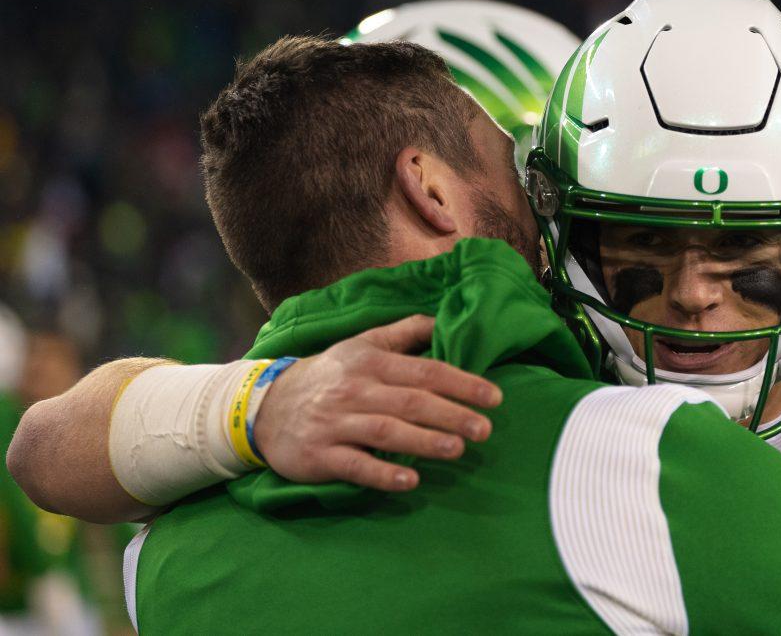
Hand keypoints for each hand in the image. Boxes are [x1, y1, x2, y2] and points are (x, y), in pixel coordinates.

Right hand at [252, 315, 500, 490]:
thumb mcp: (362, 344)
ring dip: (424, 440)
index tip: (494, 398)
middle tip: (485, 429)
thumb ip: (405, 332)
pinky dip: (383, 473)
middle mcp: (354, 389)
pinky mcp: (320, 455)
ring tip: (458, 449)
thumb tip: (445, 322)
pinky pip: (355, 465)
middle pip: (410, 401)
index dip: (462, 383)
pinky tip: (410, 480)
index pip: (424, 370)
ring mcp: (335, 423)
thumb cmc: (330, 375)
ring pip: (386, 431)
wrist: (266, 407)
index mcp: (370, 361)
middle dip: (452, 414)